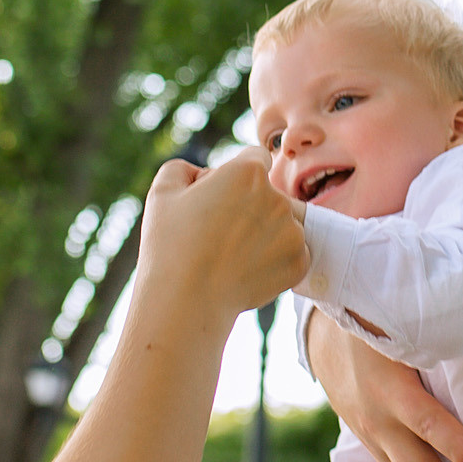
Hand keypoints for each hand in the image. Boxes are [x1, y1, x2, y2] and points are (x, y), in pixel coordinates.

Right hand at [138, 149, 306, 318]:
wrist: (186, 301)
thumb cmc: (170, 245)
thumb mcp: (163, 191)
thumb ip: (187, 168)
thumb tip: (207, 175)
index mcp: (249, 172)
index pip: (254, 160)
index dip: (233, 177)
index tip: (218, 199)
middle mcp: (278, 197)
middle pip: (269, 193)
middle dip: (251, 205)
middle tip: (219, 233)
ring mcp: (293, 232)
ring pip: (282, 222)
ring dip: (266, 231)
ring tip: (232, 254)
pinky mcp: (299, 262)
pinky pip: (291, 252)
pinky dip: (274, 259)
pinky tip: (245, 269)